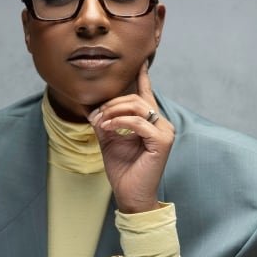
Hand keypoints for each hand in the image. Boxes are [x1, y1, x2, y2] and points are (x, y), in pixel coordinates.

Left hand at [87, 61, 174, 213]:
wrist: (130, 194)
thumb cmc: (122, 169)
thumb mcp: (109, 139)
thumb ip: (105, 121)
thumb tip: (92, 106)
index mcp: (150, 121)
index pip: (146, 94)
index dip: (143, 77)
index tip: (140, 62)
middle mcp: (161, 123)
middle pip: (135, 98)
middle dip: (112, 103)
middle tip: (96, 115)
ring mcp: (165, 131)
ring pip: (137, 106)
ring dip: (114, 111)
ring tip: (100, 122)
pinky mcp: (162, 141)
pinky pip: (138, 122)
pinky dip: (119, 122)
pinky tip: (108, 128)